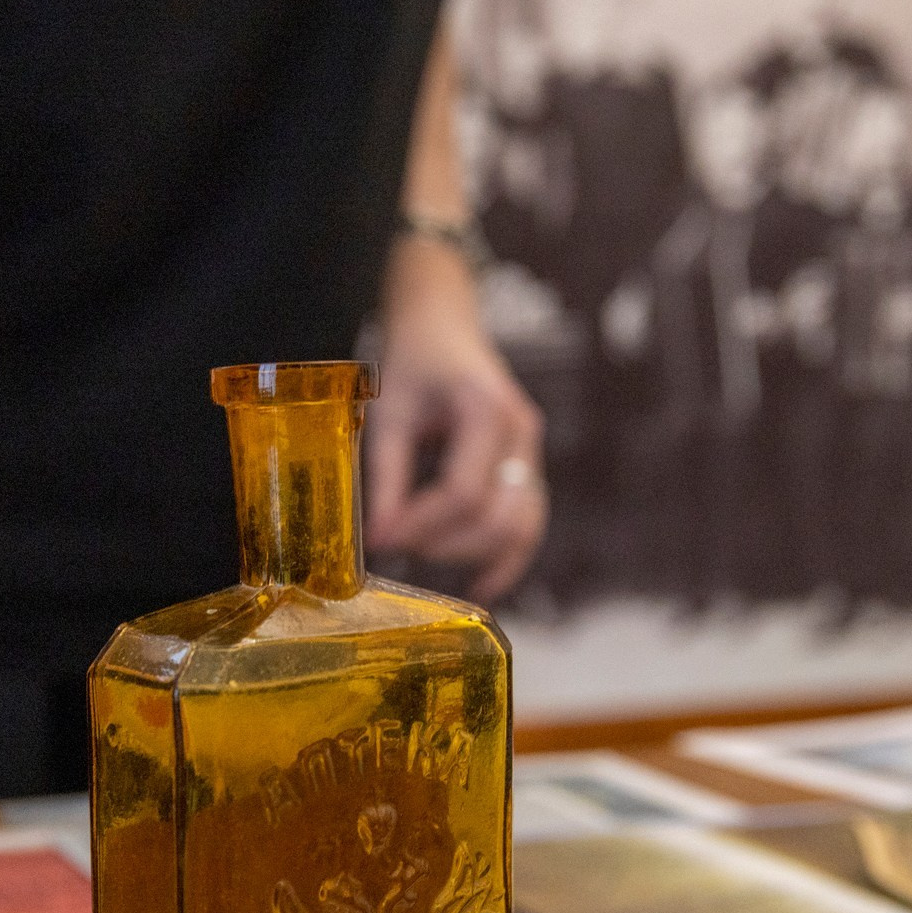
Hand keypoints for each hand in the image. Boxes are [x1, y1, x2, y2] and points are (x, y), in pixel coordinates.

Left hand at [365, 238, 546, 603]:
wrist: (444, 325)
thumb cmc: (413, 362)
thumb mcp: (390, 413)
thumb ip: (386, 477)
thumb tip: (379, 538)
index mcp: (487, 410)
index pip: (463, 491)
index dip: (422, 524)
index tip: (381, 539)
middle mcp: (521, 432)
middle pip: (498, 517)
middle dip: (445, 544)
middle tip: (398, 545)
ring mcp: (532, 451)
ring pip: (521, 527)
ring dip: (475, 555)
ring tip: (428, 561)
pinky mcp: (529, 466)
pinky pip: (529, 523)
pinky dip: (508, 558)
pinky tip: (482, 587)